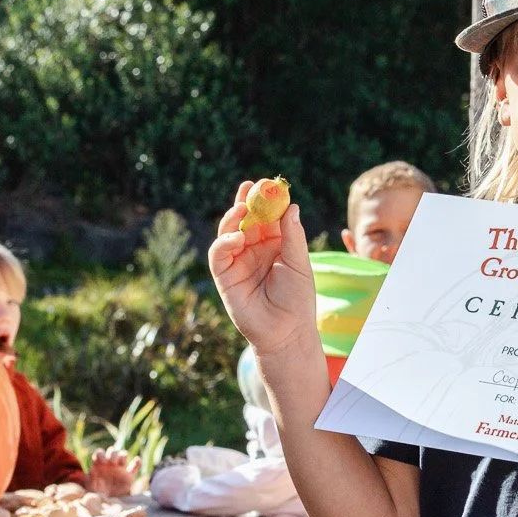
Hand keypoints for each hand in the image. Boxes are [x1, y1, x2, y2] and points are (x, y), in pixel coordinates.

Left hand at [88, 447, 137, 497]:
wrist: (108, 502)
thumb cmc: (96, 494)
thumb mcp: (90, 487)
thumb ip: (89, 479)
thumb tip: (87, 472)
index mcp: (99, 464)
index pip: (100, 453)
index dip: (101, 454)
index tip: (102, 462)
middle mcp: (110, 464)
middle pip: (112, 451)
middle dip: (113, 454)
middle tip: (112, 462)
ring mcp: (120, 468)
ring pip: (123, 455)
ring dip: (122, 456)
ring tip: (121, 464)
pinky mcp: (129, 476)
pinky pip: (135, 466)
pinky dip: (137, 462)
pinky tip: (137, 460)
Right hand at [208, 180, 316, 355]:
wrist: (286, 332)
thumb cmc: (297, 299)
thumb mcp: (299, 264)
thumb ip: (293, 236)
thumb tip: (292, 207)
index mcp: (275, 244)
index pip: (268, 216)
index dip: (266, 200)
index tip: (268, 184)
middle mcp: (254, 249)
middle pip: (245, 219)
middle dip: (245, 202)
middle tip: (249, 187)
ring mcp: (238, 261)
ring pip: (228, 231)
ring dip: (232, 218)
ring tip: (242, 209)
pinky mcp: (224, 275)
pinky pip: (218, 253)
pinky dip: (224, 242)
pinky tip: (237, 237)